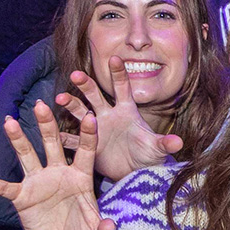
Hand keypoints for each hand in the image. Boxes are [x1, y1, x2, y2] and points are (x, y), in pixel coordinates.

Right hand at [0, 101, 116, 229]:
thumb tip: (110, 228)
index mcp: (81, 177)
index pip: (86, 152)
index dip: (88, 135)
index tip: (91, 117)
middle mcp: (59, 173)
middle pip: (53, 144)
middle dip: (47, 124)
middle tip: (41, 104)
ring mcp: (40, 182)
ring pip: (28, 156)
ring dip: (19, 140)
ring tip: (9, 122)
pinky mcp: (23, 196)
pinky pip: (8, 189)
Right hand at [56, 56, 183, 181]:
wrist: (136, 172)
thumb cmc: (149, 155)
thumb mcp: (157, 149)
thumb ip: (165, 144)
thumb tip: (178, 143)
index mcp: (127, 111)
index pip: (123, 88)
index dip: (119, 74)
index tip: (114, 58)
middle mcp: (109, 116)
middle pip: (96, 96)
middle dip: (86, 85)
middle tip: (75, 74)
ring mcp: (96, 129)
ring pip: (80, 112)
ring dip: (71, 105)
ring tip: (60, 98)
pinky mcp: (87, 144)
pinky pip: (72, 139)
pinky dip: (62, 135)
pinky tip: (52, 130)